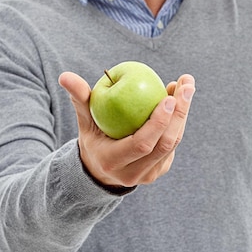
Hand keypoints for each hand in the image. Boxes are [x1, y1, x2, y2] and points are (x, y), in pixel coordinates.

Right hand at [59, 71, 194, 188]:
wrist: (100, 168)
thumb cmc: (92, 136)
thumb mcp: (84, 120)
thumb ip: (79, 99)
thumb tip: (66, 76)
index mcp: (113, 161)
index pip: (141, 144)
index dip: (158, 122)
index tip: (168, 98)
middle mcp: (133, 173)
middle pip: (164, 144)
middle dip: (179, 113)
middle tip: (186, 86)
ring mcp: (148, 175)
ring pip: (173, 144)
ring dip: (183, 114)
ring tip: (186, 87)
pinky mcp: (159, 171)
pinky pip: (173, 144)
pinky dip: (179, 121)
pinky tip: (179, 100)